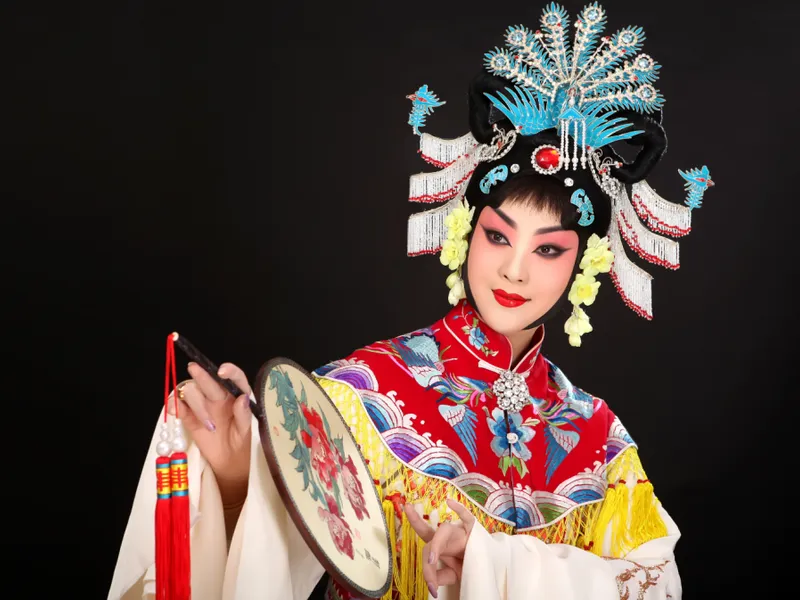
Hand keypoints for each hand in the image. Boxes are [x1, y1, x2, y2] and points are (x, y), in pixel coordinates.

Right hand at [171, 362, 252, 505]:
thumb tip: (242, 398)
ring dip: (196, 404)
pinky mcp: (189, 416)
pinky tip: (177, 411)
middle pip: (208, 380)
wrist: (229, 460)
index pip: (234, 377)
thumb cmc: (241, 440)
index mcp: (235, 395)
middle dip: (201, 374)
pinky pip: (178, 405)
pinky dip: (175, 405)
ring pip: (191, 391)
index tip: (222, 371)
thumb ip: (244, 414)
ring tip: (208, 425)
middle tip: (194, 369)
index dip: (229, 371)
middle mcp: (218, 395)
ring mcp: (202, 404)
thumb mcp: (247, 430)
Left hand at [403, 499, 475, 597]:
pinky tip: (450, 503)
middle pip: (431, 538)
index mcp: (439, 544)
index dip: (415, 523)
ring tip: (432, 561)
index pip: (424, 534)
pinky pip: (467, 517)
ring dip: (437, 545)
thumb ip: (440, 576)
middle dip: (428, 557)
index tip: (407, 508)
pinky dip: (459, 509)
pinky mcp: (474, 530)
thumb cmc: (466, 564)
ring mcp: (459, 531)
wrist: (486, 565)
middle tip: (430, 575)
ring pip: (445, 530)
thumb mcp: (452, 574)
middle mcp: (446, 536)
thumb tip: (432, 584)